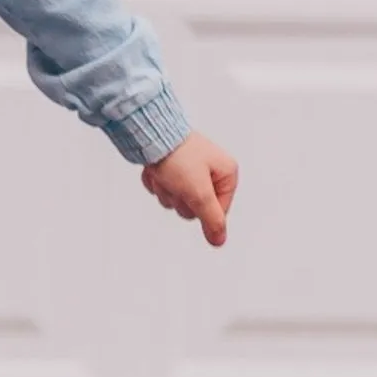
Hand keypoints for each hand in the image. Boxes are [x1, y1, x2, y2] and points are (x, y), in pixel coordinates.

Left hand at [140, 132, 238, 247]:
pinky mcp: (170, 169)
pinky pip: (162, 189)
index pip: (218, 211)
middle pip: (195, 208)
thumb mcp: (199, 193)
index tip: (193, 194)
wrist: (150, 135)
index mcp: (226, 173)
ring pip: (176, 200)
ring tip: (165, 173)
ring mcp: (188, 170)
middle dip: (180, 198)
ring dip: (166, 190)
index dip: (201, 208)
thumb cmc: (178, 157)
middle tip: (178, 182)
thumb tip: (219, 241)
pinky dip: (155, 182)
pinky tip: (156, 169)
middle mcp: (210, 171)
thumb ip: (211, 220)